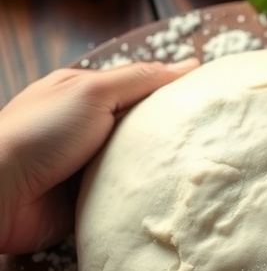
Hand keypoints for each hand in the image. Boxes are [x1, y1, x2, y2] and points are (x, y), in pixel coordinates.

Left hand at [0, 59, 198, 254]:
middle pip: (144, 130)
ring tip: (208, 173)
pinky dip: (144, 201)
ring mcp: (88, 170)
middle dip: (175, 136)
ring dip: (161, 172)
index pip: (142, 89)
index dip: (176, 93)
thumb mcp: (92, 92)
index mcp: (87, 96)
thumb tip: (190, 65)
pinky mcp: (89, 205)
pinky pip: (127, 201)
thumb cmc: (40, 133)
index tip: (215, 99)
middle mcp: (89, 131)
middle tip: (220, 139)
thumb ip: (140, 80)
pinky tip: (175, 202)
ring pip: (139, 167)